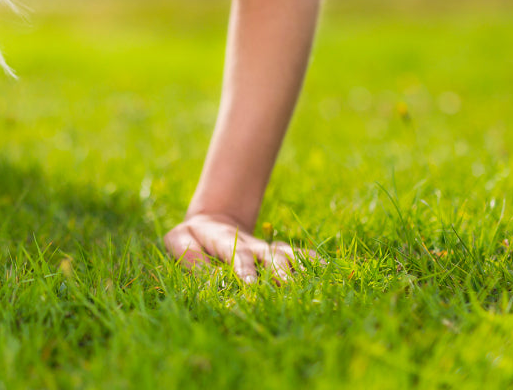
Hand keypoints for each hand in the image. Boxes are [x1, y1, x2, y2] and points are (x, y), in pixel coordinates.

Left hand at [163, 213, 315, 282]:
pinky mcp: (280, 256)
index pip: (238, 255)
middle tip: (289, 287)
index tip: (249, 284)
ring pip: (290, 257)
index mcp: (227, 242)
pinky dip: (316, 266)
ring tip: (318, 285)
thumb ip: (188, 255)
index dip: (243, 268)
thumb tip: (207, 278)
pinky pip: (302, 259)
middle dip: (280, 271)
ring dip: (303, 270)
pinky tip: (333, 276)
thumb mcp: (179, 241)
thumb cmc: (191, 238)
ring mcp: (269, 251)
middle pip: (271, 256)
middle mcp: (254, 247)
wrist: (211, 224)